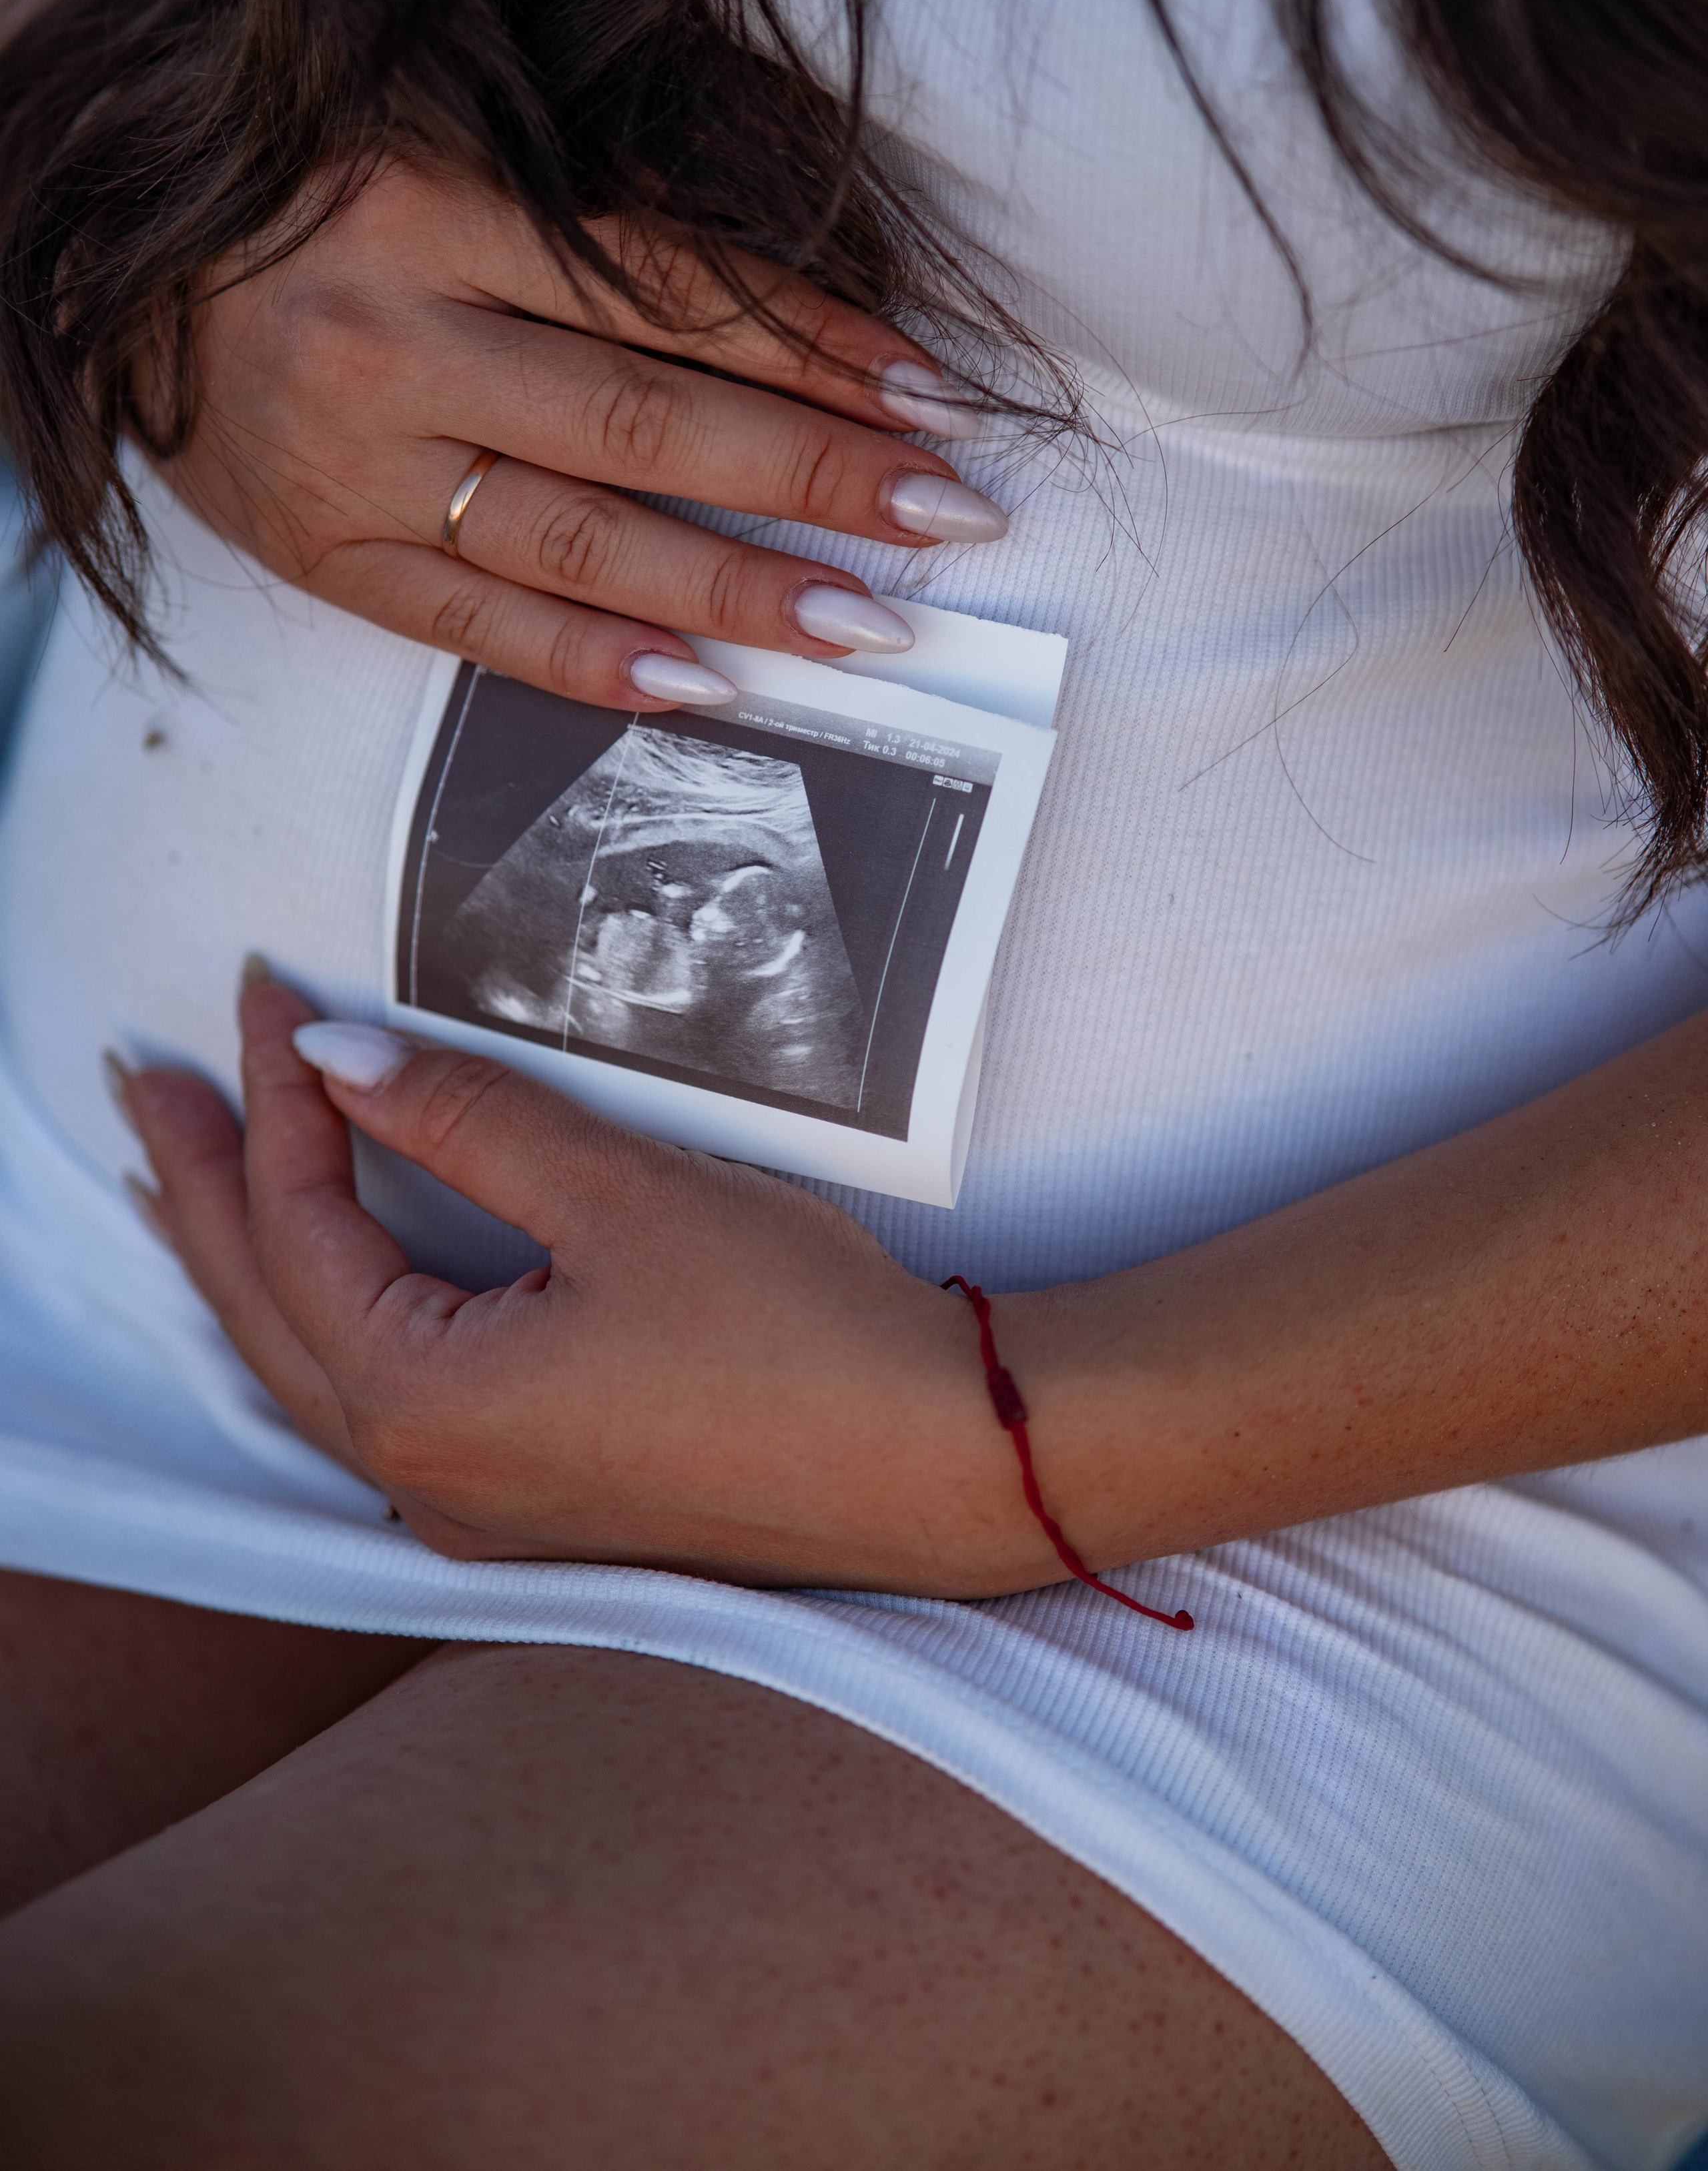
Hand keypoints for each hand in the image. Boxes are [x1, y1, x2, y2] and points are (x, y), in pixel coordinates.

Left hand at [117, 975, 1036, 1593]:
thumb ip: (460, 1119)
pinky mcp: (537, 1504)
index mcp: (423, 1400)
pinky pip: (377, 1404)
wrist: (940, 1461)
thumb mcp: (619, 1194)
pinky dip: (327, 1320)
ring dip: (247, 1265)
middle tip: (143, 1086)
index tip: (260, 993)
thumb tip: (332, 1060)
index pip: (300, 1226)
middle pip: (262, 1312)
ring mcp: (478, 1505)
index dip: (272, 1099)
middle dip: (197, 1191)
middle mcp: (426, 1474)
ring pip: (309, 1369)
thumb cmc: (793, 1330)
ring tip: (192, 1181)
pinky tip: (328, 1286)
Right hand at [153, 157, 1005, 708]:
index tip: (933, 396)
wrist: (103, 249)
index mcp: (432, 204)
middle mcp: (390, 337)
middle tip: (944, 519)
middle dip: (812, 477)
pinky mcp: (315, 556)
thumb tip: (796, 316)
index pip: (670, 291)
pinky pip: (470, 628)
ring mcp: (346, 463)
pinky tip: (701, 686)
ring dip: (732, 586)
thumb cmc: (310, 180)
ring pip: (573, 538)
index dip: (814, 346)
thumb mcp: (444, 141)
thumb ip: (590, 213)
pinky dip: (589, 661)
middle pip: (644, 422)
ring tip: (864, 623)